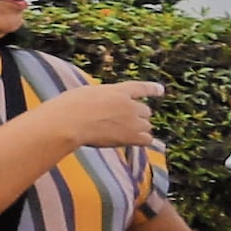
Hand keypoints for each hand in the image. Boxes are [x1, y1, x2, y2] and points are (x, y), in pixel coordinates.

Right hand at [38, 79, 165, 152]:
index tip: (161, 90)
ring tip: (123, 133)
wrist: (69, 123)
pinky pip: (147, 139)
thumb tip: (104, 104)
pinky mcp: (131, 136)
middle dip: (137, 115)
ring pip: (146, 125)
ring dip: (138, 129)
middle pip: (145, 110)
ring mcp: (132, 121)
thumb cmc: (68, 108)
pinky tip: (131, 141)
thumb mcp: (86, 94)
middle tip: (124, 122)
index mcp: (117, 91)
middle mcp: (129, 104)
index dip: (152, 89)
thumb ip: (102, 98)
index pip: (140, 88)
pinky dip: (141, 140)